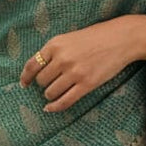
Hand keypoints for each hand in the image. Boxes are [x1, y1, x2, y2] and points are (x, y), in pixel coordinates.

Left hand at [20, 14, 145, 112]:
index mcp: (55, 44)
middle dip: (44, 84)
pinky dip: (55, 107)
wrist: (120, 39)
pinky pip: (65, 101)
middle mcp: (62, 59)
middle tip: (51, 83)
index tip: (24, 83)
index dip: (26, 76)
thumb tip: (38, 70)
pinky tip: (50, 108)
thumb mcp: (70, 38)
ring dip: (50, 95)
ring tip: (56, 91)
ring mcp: (74, 72)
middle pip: (41, 81)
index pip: (32, 65)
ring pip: (51, 92)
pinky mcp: (86, 84)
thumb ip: (54, 51)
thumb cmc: (95, 37)